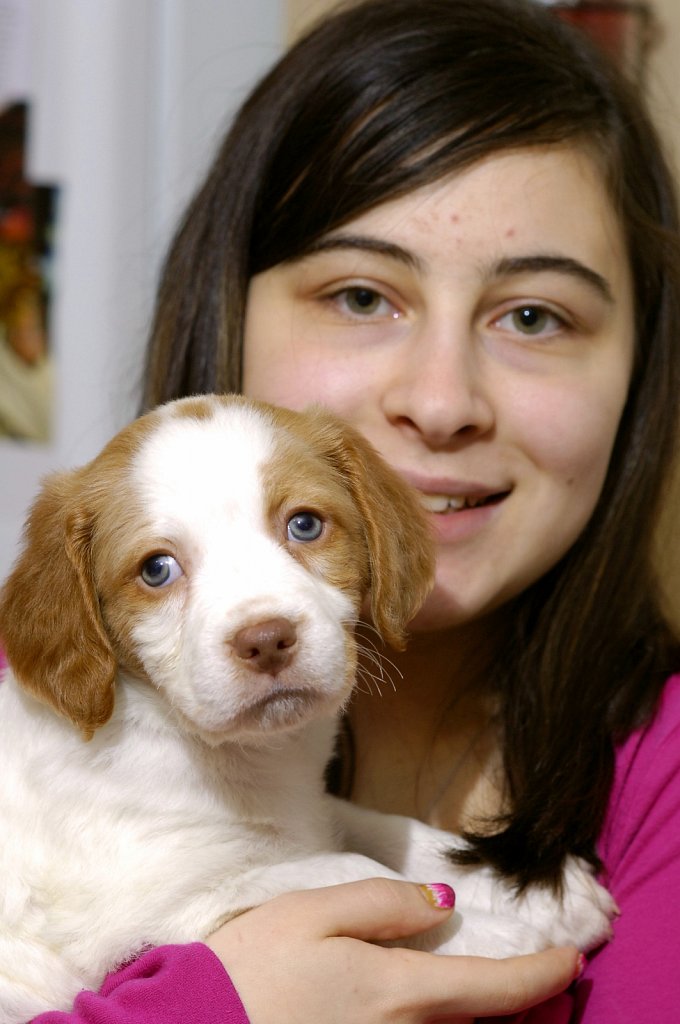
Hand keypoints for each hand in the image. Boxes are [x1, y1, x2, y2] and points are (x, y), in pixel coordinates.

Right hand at [206, 878, 580, 1022]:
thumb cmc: (251, 969)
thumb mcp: (313, 912)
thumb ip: (384, 904)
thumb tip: (443, 906)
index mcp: (398, 994)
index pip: (493, 988)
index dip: (540, 973)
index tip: (570, 958)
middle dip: (519, 1005)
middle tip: (542, 979)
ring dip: (482, 1021)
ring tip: (497, 995)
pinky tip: (435, 1010)